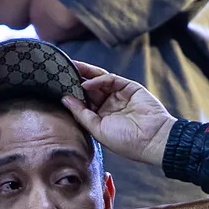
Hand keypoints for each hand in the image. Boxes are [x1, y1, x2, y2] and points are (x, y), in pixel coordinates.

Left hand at [60, 61, 175, 166]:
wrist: (152, 139)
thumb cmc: (126, 141)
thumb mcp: (97, 129)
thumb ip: (81, 113)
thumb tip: (65, 99)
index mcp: (101, 118)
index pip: (83, 102)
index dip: (71, 95)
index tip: (56, 88)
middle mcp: (109, 105)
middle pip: (89, 89)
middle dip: (76, 80)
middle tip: (61, 71)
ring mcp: (119, 95)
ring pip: (98, 80)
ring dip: (85, 74)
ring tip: (70, 67)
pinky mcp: (129, 87)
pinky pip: (111, 79)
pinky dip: (98, 79)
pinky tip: (87, 83)